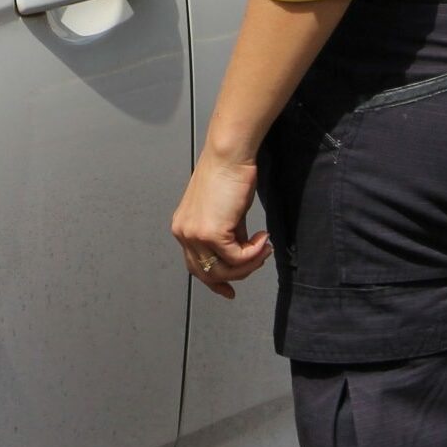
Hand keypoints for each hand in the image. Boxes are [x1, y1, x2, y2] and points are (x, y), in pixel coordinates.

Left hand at [170, 150, 271, 298]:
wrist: (229, 155)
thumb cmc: (228, 175)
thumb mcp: (224, 213)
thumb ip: (227, 237)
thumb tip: (241, 257)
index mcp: (183, 227)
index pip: (194, 266)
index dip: (214, 282)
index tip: (229, 290)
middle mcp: (184, 233)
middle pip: (207, 273)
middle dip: (237, 274)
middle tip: (258, 261)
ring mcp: (195, 235)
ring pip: (223, 270)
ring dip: (249, 264)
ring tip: (263, 248)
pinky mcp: (211, 233)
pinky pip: (237, 258)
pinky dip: (254, 253)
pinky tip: (262, 238)